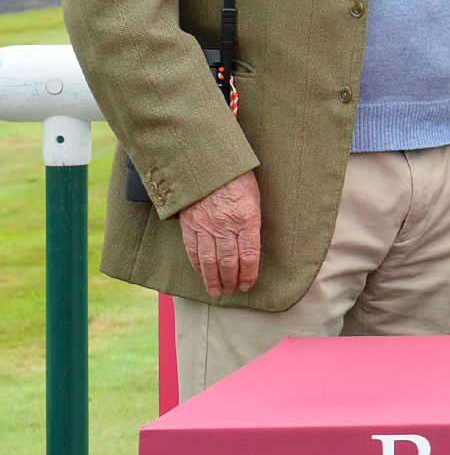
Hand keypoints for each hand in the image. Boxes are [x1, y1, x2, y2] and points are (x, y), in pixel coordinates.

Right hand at [179, 170, 261, 296]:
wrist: (207, 163)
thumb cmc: (237, 177)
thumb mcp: (254, 197)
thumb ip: (252, 221)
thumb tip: (253, 244)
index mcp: (247, 219)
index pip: (250, 255)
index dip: (249, 274)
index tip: (248, 285)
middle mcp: (226, 226)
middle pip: (229, 262)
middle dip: (232, 280)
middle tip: (232, 291)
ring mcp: (205, 226)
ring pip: (209, 260)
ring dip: (213, 279)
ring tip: (217, 291)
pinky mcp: (189, 224)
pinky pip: (193, 250)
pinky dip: (197, 265)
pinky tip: (201, 274)